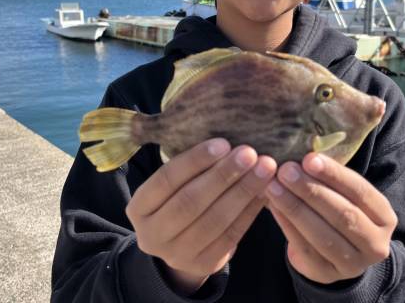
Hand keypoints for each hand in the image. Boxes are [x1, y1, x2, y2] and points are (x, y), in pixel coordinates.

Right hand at [125, 138, 276, 294]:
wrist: (177, 247)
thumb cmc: (177, 201)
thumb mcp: (170, 187)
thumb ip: (187, 169)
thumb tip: (225, 140)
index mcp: (139, 208)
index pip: (166, 179)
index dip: (195, 160)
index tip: (223, 143)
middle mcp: (152, 235)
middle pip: (191, 201)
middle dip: (224, 175)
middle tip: (250, 153)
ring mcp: (177, 254)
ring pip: (215, 220)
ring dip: (243, 191)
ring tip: (264, 169)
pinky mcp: (204, 264)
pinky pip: (231, 235)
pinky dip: (250, 211)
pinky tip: (264, 191)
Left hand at [265, 153, 396, 283]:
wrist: (335, 254)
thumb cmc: (338, 210)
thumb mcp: (344, 195)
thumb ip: (330, 178)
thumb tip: (304, 153)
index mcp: (384, 216)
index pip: (361, 191)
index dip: (334, 175)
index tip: (308, 158)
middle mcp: (375, 243)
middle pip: (343, 215)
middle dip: (311, 191)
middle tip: (285, 170)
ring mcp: (354, 264)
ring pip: (323, 235)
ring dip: (295, 208)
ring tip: (273, 186)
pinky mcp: (327, 274)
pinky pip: (305, 249)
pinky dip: (287, 225)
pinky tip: (273, 206)